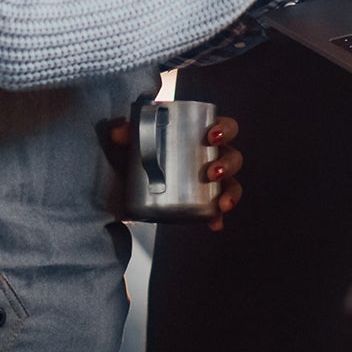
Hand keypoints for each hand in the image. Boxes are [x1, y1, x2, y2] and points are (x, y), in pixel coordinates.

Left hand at [105, 114, 245, 229]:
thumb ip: (128, 133)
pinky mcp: (204, 202)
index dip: (225, 129)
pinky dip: (217, 217)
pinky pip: (217, 210)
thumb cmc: (145, 150)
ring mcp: (212, 181)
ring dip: (231, 193)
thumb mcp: (136, 140)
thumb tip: (118, 133)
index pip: (225, 127)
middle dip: (227, 165)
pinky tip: (215, 224)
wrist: (133, 180)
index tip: (211, 136)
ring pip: (232, 184)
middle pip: (233, 157)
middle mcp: (213, 156)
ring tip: (221, 203)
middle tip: (212, 172)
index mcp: (204, 135)